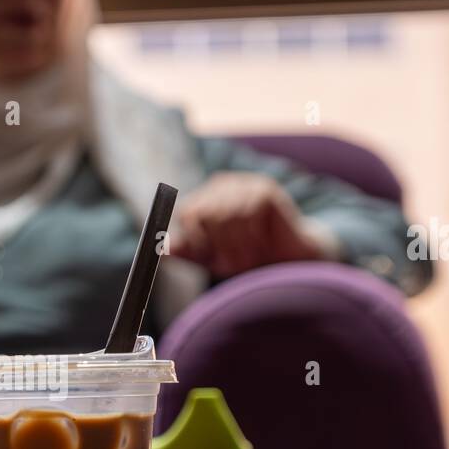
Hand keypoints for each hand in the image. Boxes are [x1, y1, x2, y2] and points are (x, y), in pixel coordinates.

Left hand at [168, 171, 341, 277]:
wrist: (287, 260)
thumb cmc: (246, 257)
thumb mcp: (210, 257)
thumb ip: (186, 251)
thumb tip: (161, 248)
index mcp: (206, 198)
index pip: (188, 213)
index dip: (196, 239)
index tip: (208, 258)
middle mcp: (223, 185)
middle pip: (205, 214)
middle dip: (220, 246)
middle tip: (235, 264)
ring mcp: (244, 183)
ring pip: (226, 217)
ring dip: (238, 246)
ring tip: (251, 257)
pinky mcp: (265, 188)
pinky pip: (248, 215)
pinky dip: (254, 237)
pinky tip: (264, 242)